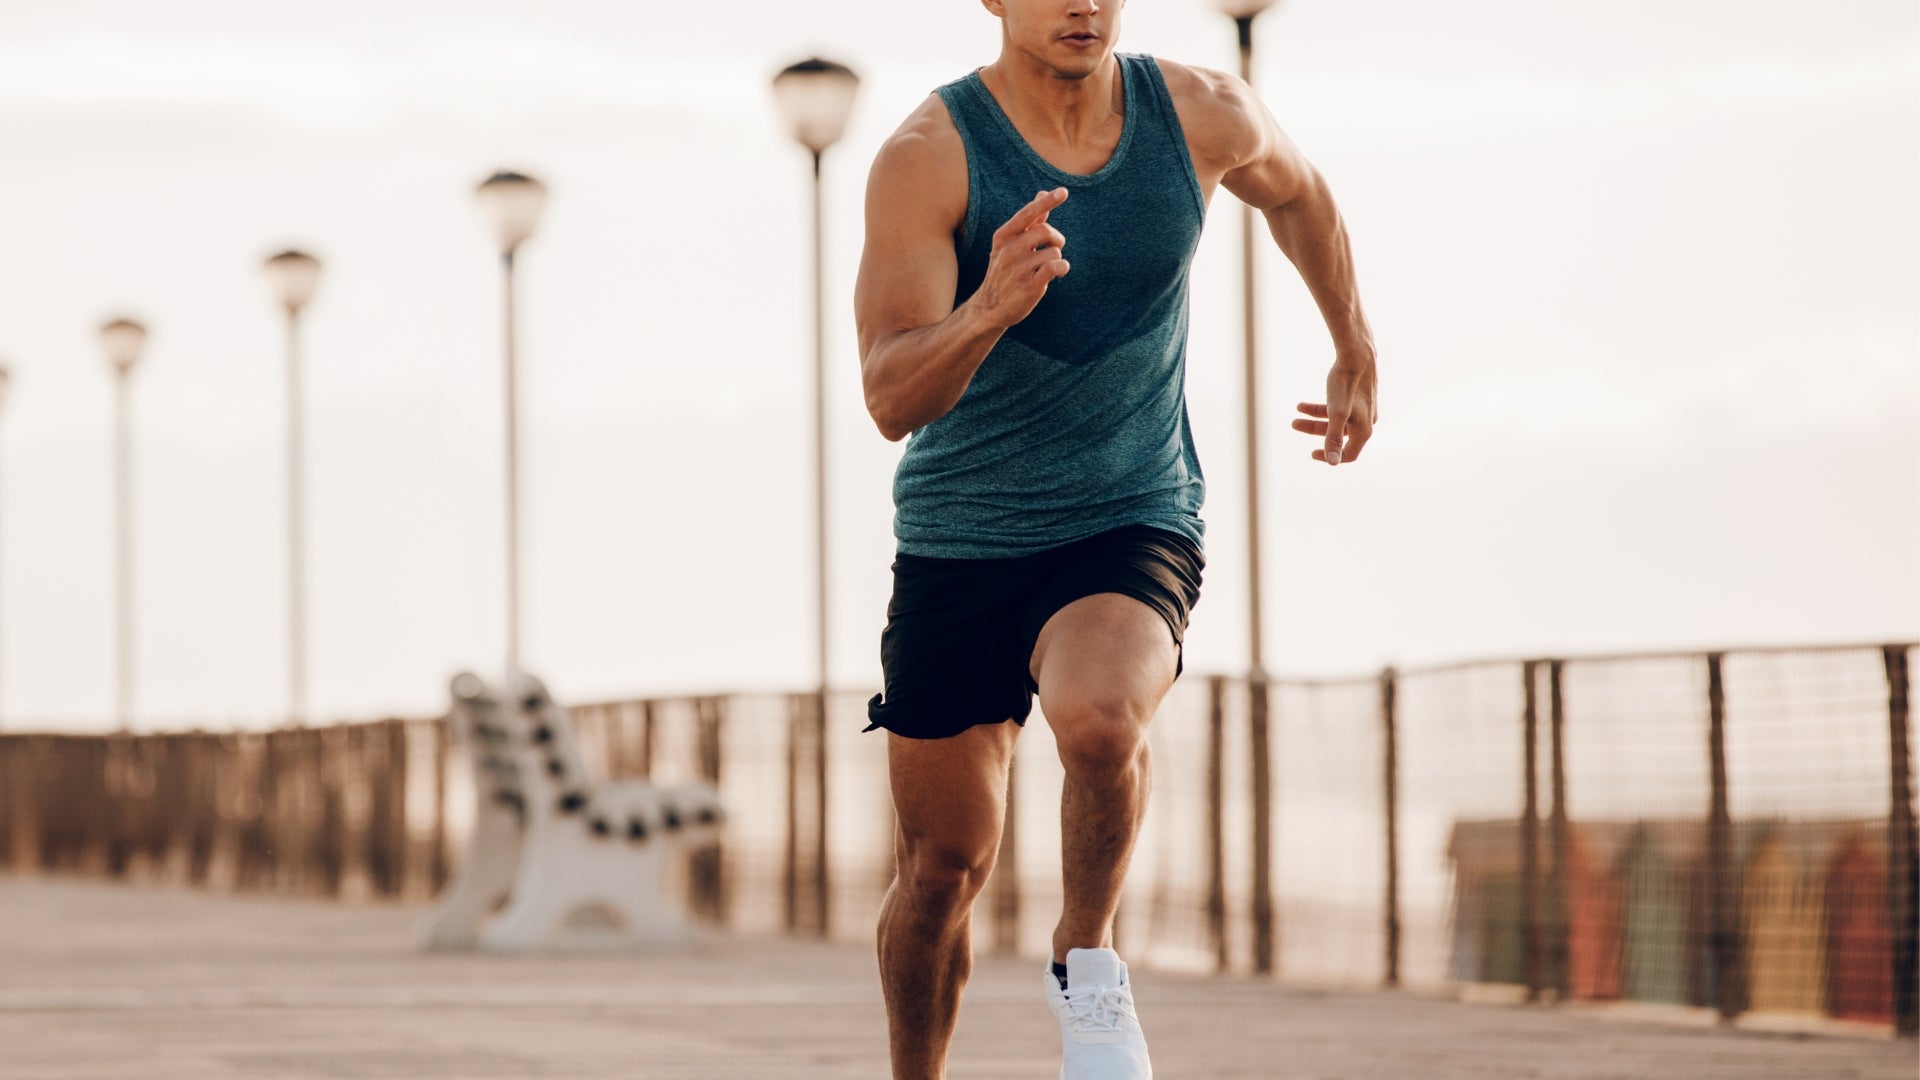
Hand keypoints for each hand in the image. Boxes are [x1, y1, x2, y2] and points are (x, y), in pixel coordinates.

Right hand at [967, 188, 1069, 330]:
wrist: (989, 308)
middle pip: (1046, 231)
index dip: (1047, 201)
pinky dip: (1062, 268)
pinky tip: (1058, 272)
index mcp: (1003, 236)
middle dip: (1056, 239)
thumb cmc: (1004, 272)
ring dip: (1057, 258)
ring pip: (1054, 251)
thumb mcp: (1010, 245)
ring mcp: (1019, 268)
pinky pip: (1055, 266)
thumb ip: (1030, 220)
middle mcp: (1009, 250)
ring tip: (1048, 266)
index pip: (1028, 213)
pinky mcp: (1030, 285)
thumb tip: (1042, 192)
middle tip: (1054, 248)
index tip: (1063, 191)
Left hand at [1292, 358, 1376, 465]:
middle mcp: (1367, 421)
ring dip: (1315, 417)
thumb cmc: (1347, 382)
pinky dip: (1322, 407)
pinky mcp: (1357, 397)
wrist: (1357, 353)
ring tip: (1298, 408)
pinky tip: (1305, 403)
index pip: (1349, 455)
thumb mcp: (1337, 413)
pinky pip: (1339, 408)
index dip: (1330, 457)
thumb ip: (1333, 438)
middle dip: (1314, 431)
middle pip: (1339, 436)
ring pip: (1336, 420)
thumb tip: (1332, 463)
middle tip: (1294, 424)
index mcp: (1364, 429)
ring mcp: (1363, 409)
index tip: (1312, 453)